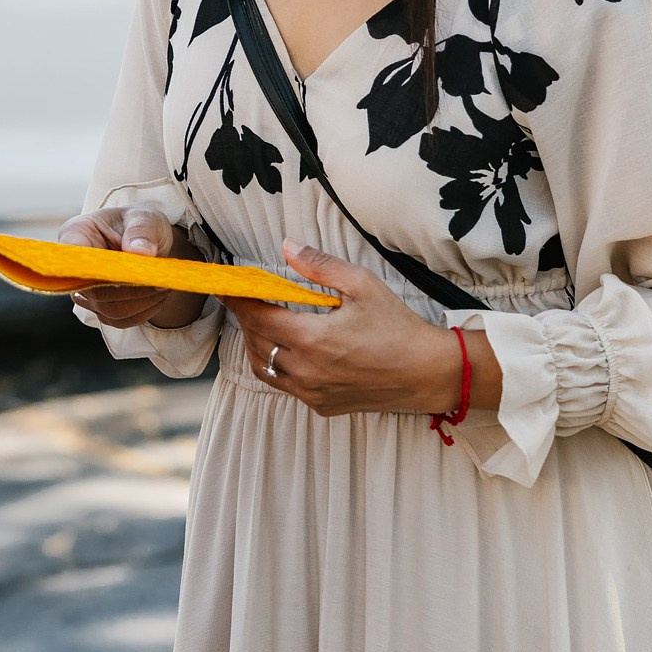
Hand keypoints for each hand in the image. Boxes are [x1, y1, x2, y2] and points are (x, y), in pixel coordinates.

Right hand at [58, 207, 206, 330]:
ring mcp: (85, 291)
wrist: (146, 241)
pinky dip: (143, 311)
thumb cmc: (139, 224)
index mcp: (76, 235)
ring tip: (163, 286)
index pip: (71, 259)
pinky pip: (120, 320)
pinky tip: (158, 296)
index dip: (96, 270)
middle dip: (131, 289)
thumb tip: (139, 251)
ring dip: (141, 302)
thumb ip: (141, 229)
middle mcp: (75, 267)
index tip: (128, 271)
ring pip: (109, 310)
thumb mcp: (145, 216)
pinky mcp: (100, 308)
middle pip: (94, 291)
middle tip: (160, 281)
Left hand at [221, 241, 489, 418]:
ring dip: (258, 345)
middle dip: (247, 319)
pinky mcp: (322, 405)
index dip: (237, 301)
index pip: (257, 317)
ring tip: (264, 324)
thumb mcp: (362, 285)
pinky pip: (286, 386)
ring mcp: (312, 392)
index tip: (224, 287)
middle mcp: (305, 371)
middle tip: (247, 300)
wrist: (427, 373)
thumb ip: (320, 266)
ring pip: (265, 369)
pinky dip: (278, 366)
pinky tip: (290, 350)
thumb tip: (287, 247)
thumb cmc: (397, 327)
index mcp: (311, 339)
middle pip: (256, 343)